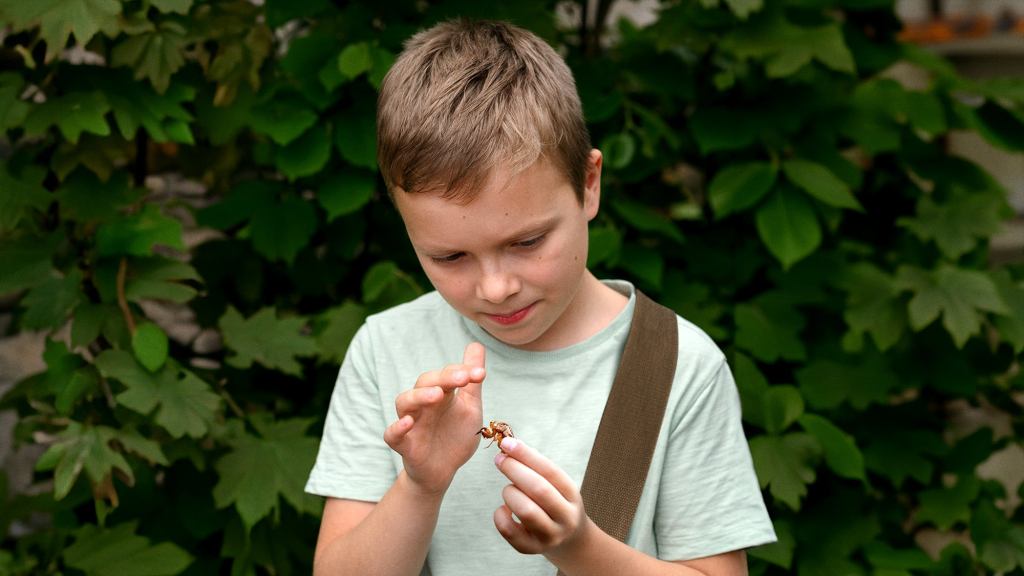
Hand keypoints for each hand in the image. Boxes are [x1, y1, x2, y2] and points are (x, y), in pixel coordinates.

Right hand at [383, 342, 485, 494]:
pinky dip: (397, 427)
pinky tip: (408, 422)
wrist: (443, 471)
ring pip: (405, 402)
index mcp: (441, 393)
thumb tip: (477, 345)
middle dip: (444, 378)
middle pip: (425, 382)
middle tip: (463, 378)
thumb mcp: (469, 407)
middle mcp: (423, 404)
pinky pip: (392, 434)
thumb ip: (472, 380)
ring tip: (436, 395)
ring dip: (419, 396)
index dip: (462, 371)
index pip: (447, 374)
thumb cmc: (455, 436)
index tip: (480, 374)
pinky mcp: (403, 445)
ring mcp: (411, 422)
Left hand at [492, 438, 589, 557]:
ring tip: (509, 489)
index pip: (550, 471)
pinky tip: (504, 509)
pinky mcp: (532, 549)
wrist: (570, 542)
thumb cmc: (556, 504)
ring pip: (526, 511)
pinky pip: (510, 532)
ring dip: (510, 493)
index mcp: (572, 495)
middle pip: (539, 489)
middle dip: (514, 470)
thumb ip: (537, 469)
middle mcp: (565, 516)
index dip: (526, 455)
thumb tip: (509, 446)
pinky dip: (500, 516)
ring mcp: (550, 535)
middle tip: (499, 459)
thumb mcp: (557, 487)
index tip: (507, 443)